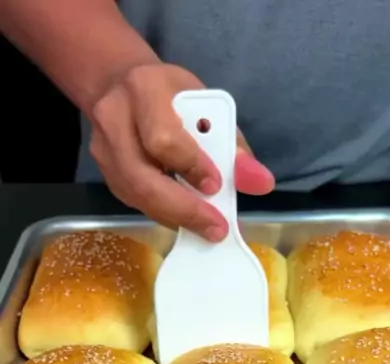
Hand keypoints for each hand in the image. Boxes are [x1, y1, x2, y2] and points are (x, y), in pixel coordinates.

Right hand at [89, 62, 274, 239]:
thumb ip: (233, 144)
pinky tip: (184, 217)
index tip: (216, 185)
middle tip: (215, 227)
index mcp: (144, 89)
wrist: (118, 83)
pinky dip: (162, 213)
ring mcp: (102, 148)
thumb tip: (260, 183)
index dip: (191, 167)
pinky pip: (133, 201)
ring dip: (174, 217)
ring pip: (135, 196)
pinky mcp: (103, 171)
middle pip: (143, 179)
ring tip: (205, 227)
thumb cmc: (171, 95)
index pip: (164, 139)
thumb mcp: (206, 104)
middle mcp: (114, 118)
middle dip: (183, 209)